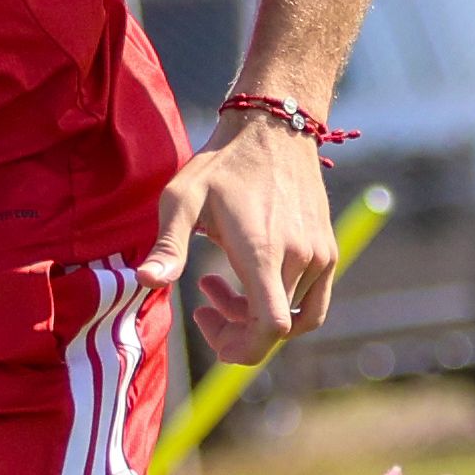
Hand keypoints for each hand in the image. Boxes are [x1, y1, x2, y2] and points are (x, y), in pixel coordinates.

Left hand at [145, 115, 337, 367]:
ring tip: (220, 282)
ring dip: (254, 314)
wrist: (273, 126)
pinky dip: (281, 303)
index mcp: (263, 251)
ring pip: (293, 316)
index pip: (270, 327)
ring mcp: (321, 256)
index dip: (243, 348)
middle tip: (202, 298)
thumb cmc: (222, 162)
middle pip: (274, 327)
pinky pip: (311, 300)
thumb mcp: (183, 198)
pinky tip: (253, 276)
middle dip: (234, 326)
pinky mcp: (328, 250)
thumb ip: (168, 246)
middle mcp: (300, 258)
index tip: (211, 331)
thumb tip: (145, 282)